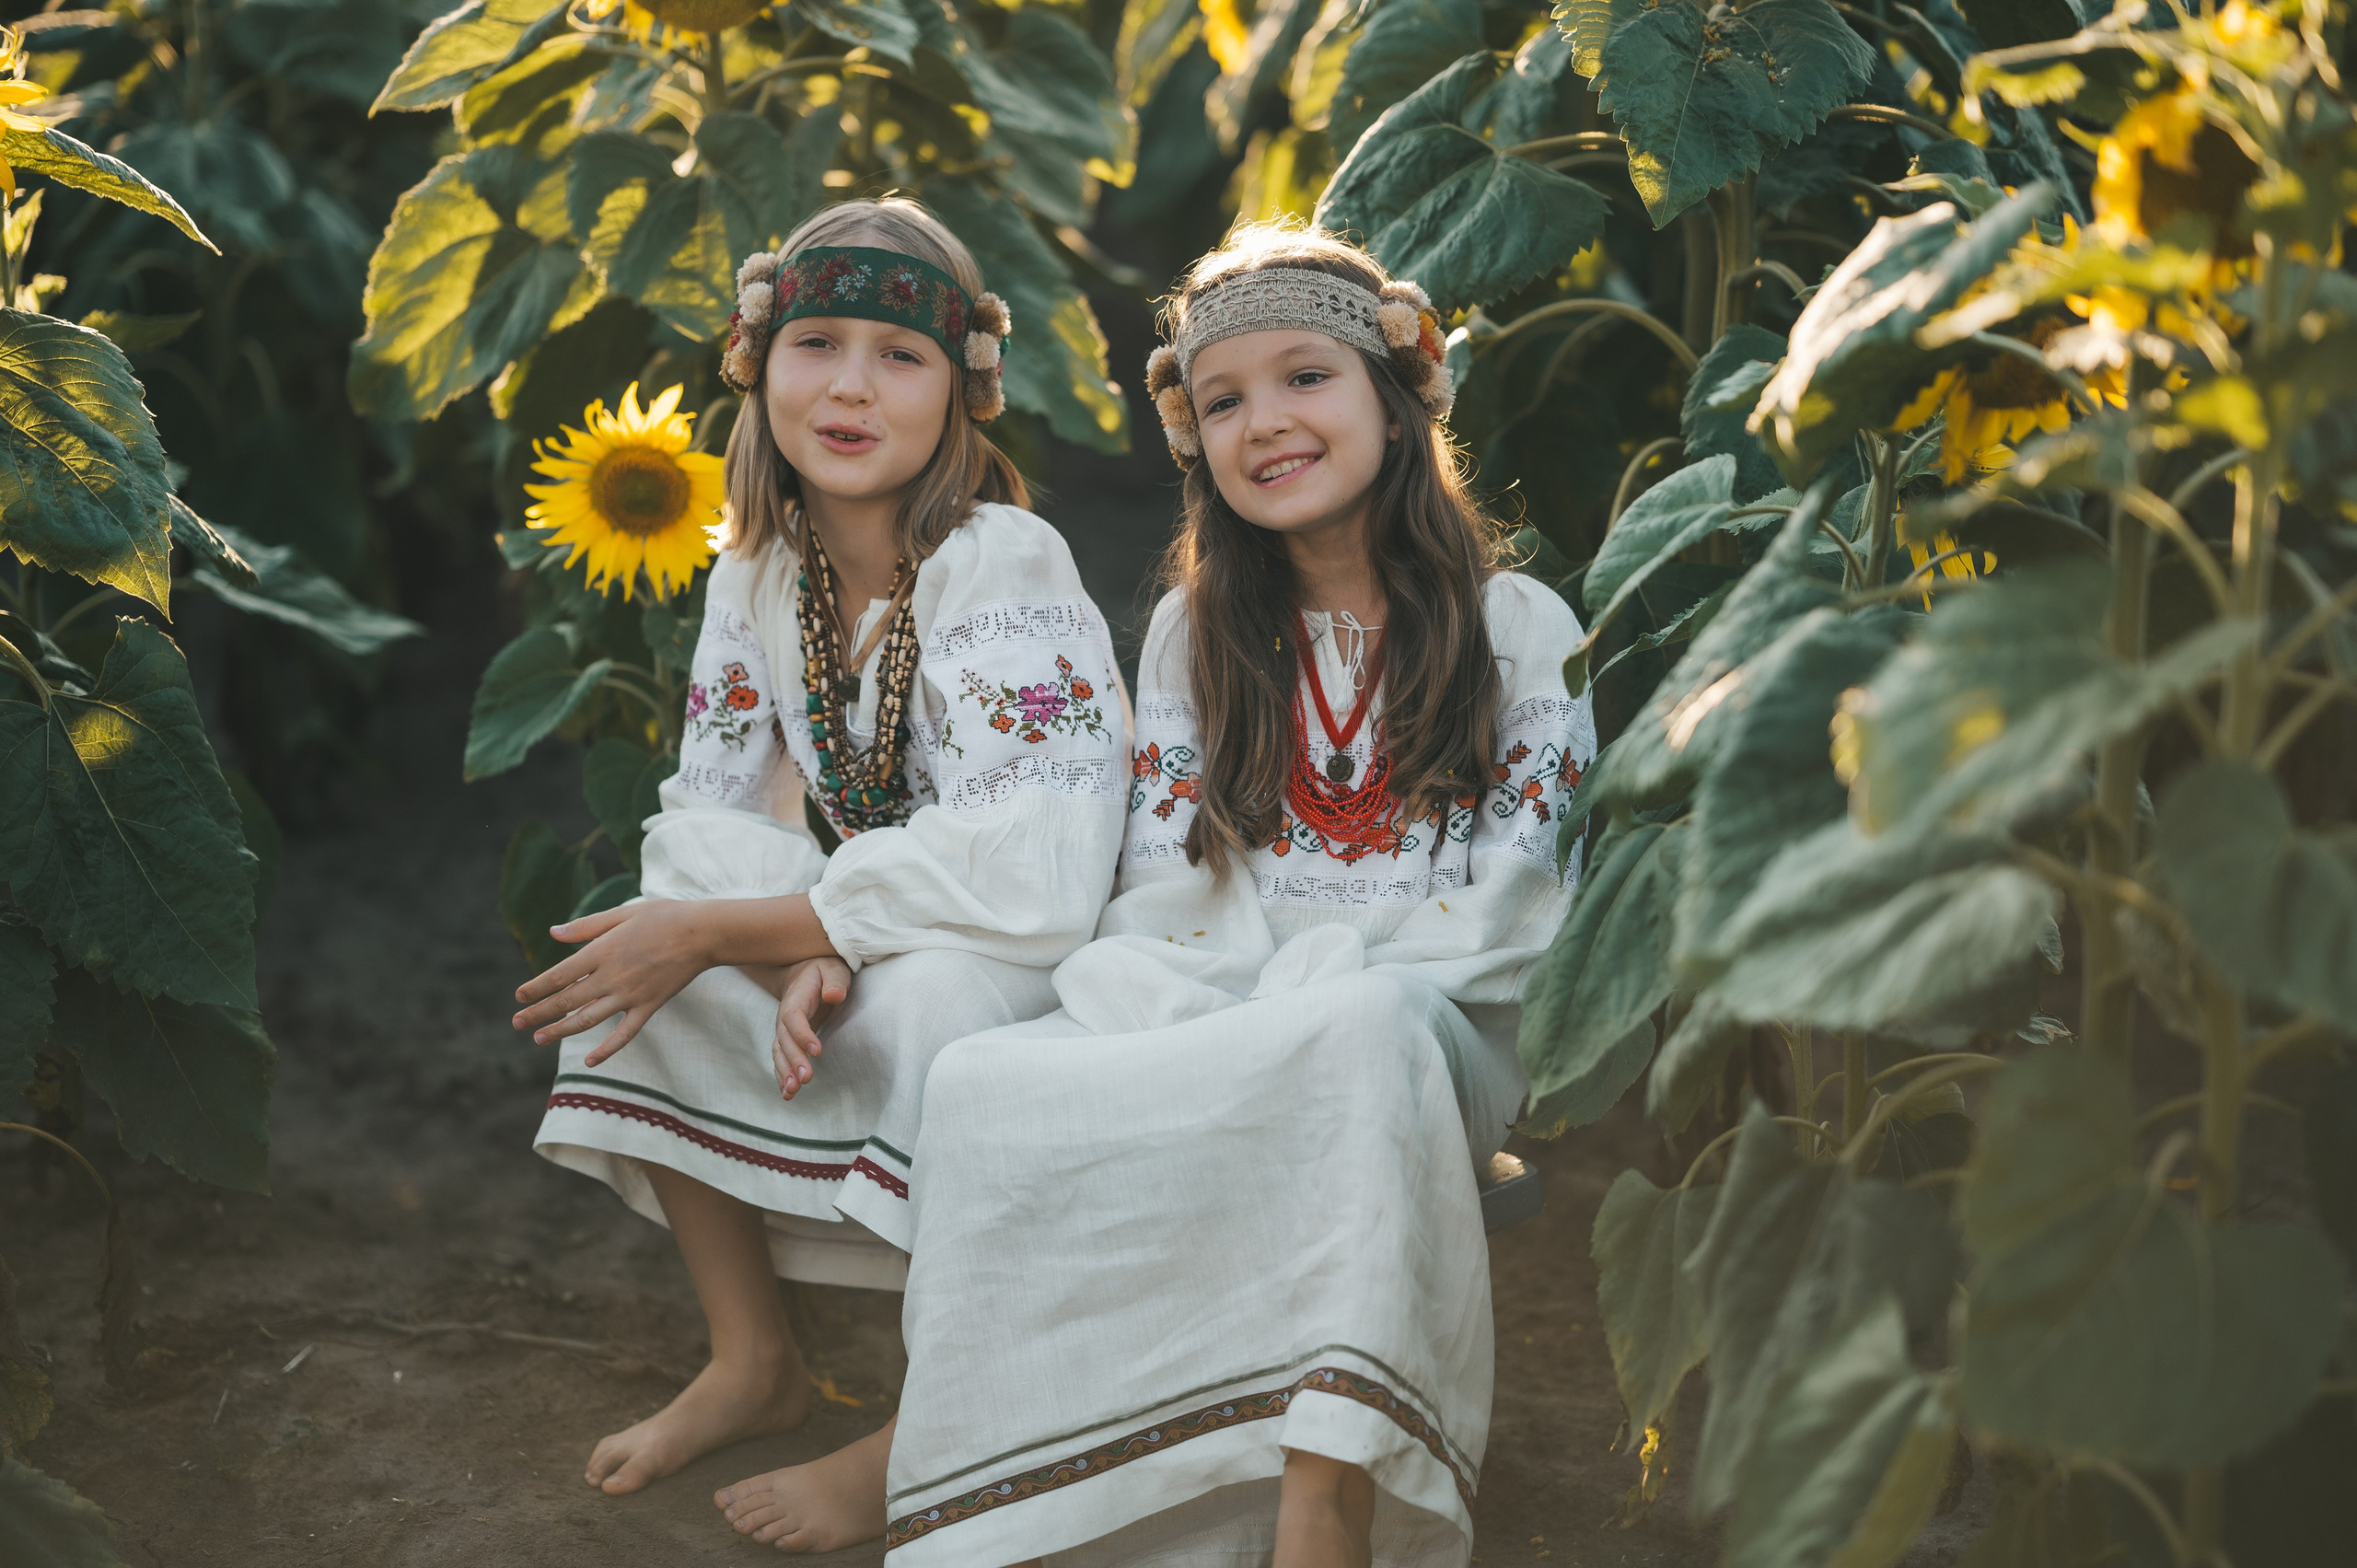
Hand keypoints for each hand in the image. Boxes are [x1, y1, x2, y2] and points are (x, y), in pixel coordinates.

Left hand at [512, 901, 712, 1062]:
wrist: (704, 933)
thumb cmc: (664, 917)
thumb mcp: (622, 913)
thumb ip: (586, 926)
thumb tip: (554, 932)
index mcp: (601, 951)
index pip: (559, 975)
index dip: (536, 988)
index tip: (519, 997)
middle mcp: (611, 976)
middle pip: (567, 1000)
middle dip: (539, 1013)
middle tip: (517, 1023)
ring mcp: (630, 995)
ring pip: (588, 1019)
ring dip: (562, 1031)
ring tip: (540, 1039)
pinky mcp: (649, 1006)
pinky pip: (625, 1034)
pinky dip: (607, 1050)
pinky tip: (590, 1062)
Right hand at [773, 957, 850, 1100]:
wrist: (803, 972)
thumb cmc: (824, 971)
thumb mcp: (833, 969)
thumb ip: (835, 981)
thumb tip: (833, 996)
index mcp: (797, 998)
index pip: (793, 1017)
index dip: (802, 1034)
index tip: (817, 1051)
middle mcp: (785, 1016)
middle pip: (784, 1040)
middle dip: (793, 1061)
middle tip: (805, 1079)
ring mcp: (783, 1030)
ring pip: (779, 1053)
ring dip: (784, 1073)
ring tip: (792, 1092)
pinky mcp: (787, 1041)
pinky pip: (781, 1059)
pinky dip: (782, 1076)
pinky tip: (788, 1093)